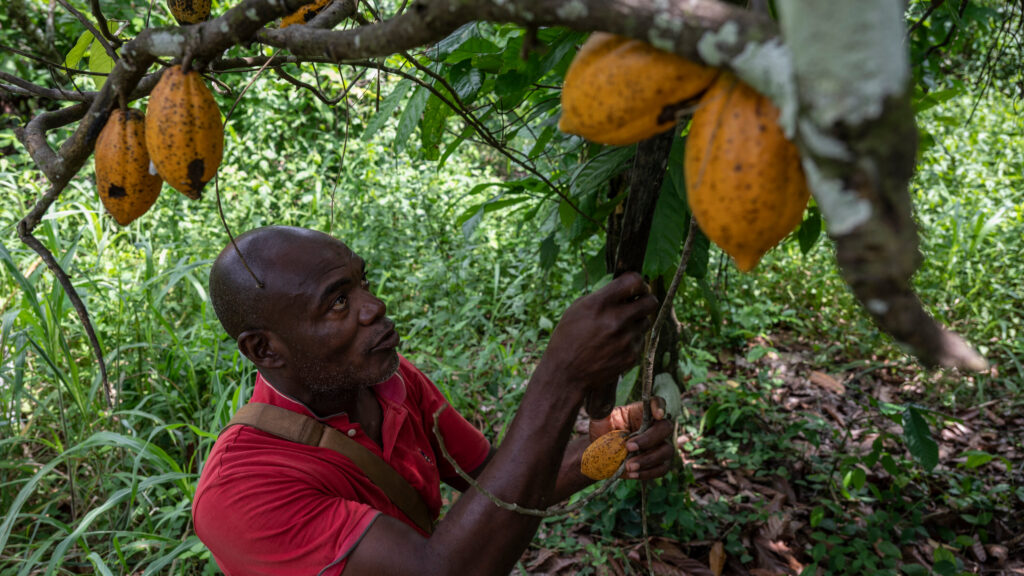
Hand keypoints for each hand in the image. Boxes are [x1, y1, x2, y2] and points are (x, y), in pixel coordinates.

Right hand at [539, 273, 657, 397]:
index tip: (636, 286)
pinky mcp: (632, 355)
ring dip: (636, 321)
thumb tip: (624, 290)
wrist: (566, 373)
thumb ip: (602, 297)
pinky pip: (639, 340)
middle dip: (646, 299)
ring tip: (619, 327)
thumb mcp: (578, 309)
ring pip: (646, 321)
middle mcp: (616, 319)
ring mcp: (626, 339)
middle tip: (639, 302)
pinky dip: (630, 340)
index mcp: (600, 304)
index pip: (634, 281)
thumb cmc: (568, 337)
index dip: (637, 282)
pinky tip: (614, 345)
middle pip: (650, 301)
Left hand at [589, 398, 674, 480]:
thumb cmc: (602, 432)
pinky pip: (661, 468)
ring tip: (629, 466)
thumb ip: (603, 412)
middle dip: (649, 439)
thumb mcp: (600, 420)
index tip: (658, 415)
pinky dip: (648, 473)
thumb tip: (603, 405)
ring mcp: (659, 445)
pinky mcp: (658, 463)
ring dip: (648, 459)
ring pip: (666, 450)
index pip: (657, 402)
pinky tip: (633, 474)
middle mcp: (654, 427)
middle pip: (665, 427)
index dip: (660, 407)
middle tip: (629, 447)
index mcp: (641, 412)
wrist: (599, 454)